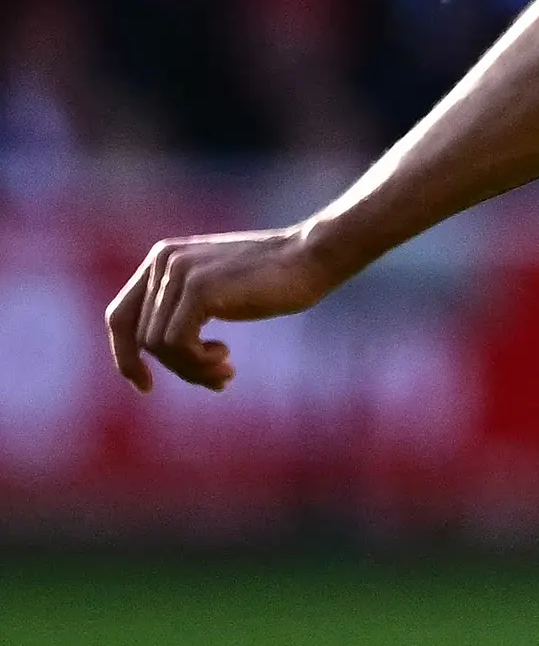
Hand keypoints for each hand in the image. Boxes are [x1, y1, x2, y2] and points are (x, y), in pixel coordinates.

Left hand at [105, 224, 346, 392]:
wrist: (311, 259)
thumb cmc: (276, 283)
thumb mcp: (219, 293)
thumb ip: (186, 311)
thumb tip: (164, 357)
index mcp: (162, 260)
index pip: (120, 315)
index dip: (125, 356)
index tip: (145, 386)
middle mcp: (162, 262)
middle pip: (141, 338)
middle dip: (179, 368)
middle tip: (219, 380)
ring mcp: (178, 273)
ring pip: (158, 345)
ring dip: (192, 369)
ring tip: (227, 371)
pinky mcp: (199, 289)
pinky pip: (177, 343)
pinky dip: (199, 362)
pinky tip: (227, 359)